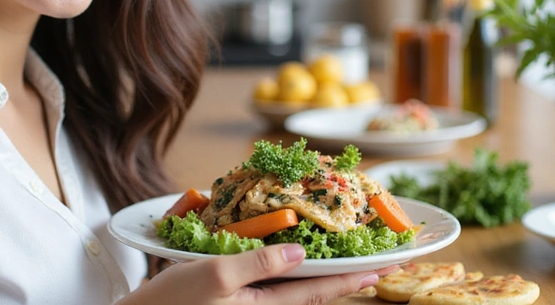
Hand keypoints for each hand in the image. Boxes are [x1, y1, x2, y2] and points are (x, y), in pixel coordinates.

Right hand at [119, 244, 385, 304]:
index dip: (352, 279)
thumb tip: (302, 254)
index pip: (318, 292)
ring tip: (345, 265)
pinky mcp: (232, 304)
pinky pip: (272, 290)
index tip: (383, 270)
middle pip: (312, 295)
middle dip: (343, 279)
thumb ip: (261, 264)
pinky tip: (292, 263)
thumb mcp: (216, 275)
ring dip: (320, 278)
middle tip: (375, 267)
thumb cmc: (172, 303)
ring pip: (294, 293)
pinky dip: (291, 276)